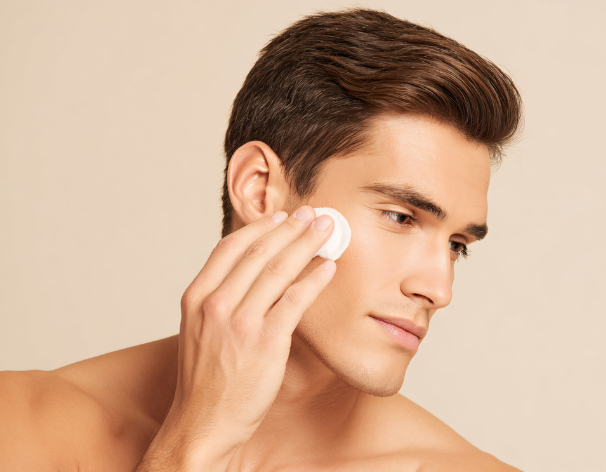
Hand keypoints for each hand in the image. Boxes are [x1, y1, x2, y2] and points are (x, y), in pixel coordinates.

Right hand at [133, 206, 335, 471]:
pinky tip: (328, 268)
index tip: (282, 216)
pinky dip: (314, 280)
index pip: (231, 247)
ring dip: (306, 245)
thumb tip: (250, 273)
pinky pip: (295, 301)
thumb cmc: (206, 379)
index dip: (261, 227)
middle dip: (291, 228)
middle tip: (314, 215)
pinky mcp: (264, 342)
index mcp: (197, 297)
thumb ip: (220, 299)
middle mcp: (215, 304)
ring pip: (278, 270)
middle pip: (258, 252)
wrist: (203, 422)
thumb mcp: (200, 330)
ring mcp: (239, 322)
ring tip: (327, 232)